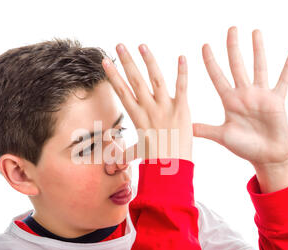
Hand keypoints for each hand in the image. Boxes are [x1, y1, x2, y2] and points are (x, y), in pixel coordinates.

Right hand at [102, 44, 192, 161]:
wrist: (172, 166)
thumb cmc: (154, 159)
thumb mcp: (138, 152)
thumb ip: (126, 153)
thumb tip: (114, 162)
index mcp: (137, 116)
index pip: (122, 91)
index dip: (113, 75)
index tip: (105, 62)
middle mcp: (148, 108)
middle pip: (135, 80)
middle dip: (126, 61)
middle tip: (120, 45)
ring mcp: (165, 107)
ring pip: (155, 79)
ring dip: (149, 61)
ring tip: (142, 45)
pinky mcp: (181, 108)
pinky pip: (182, 87)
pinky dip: (182, 72)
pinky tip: (182, 57)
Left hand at [194, 26, 287, 191]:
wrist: (267, 156)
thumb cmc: (245, 148)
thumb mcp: (222, 136)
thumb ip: (205, 130)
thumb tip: (184, 127)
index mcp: (229, 101)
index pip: (217, 76)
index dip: (210, 61)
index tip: (204, 45)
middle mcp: (244, 94)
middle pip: (237, 65)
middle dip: (233, 47)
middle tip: (230, 29)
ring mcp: (260, 95)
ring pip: (258, 67)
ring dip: (258, 49)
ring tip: (255, 31)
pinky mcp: (277, 100)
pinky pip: (284, 80)